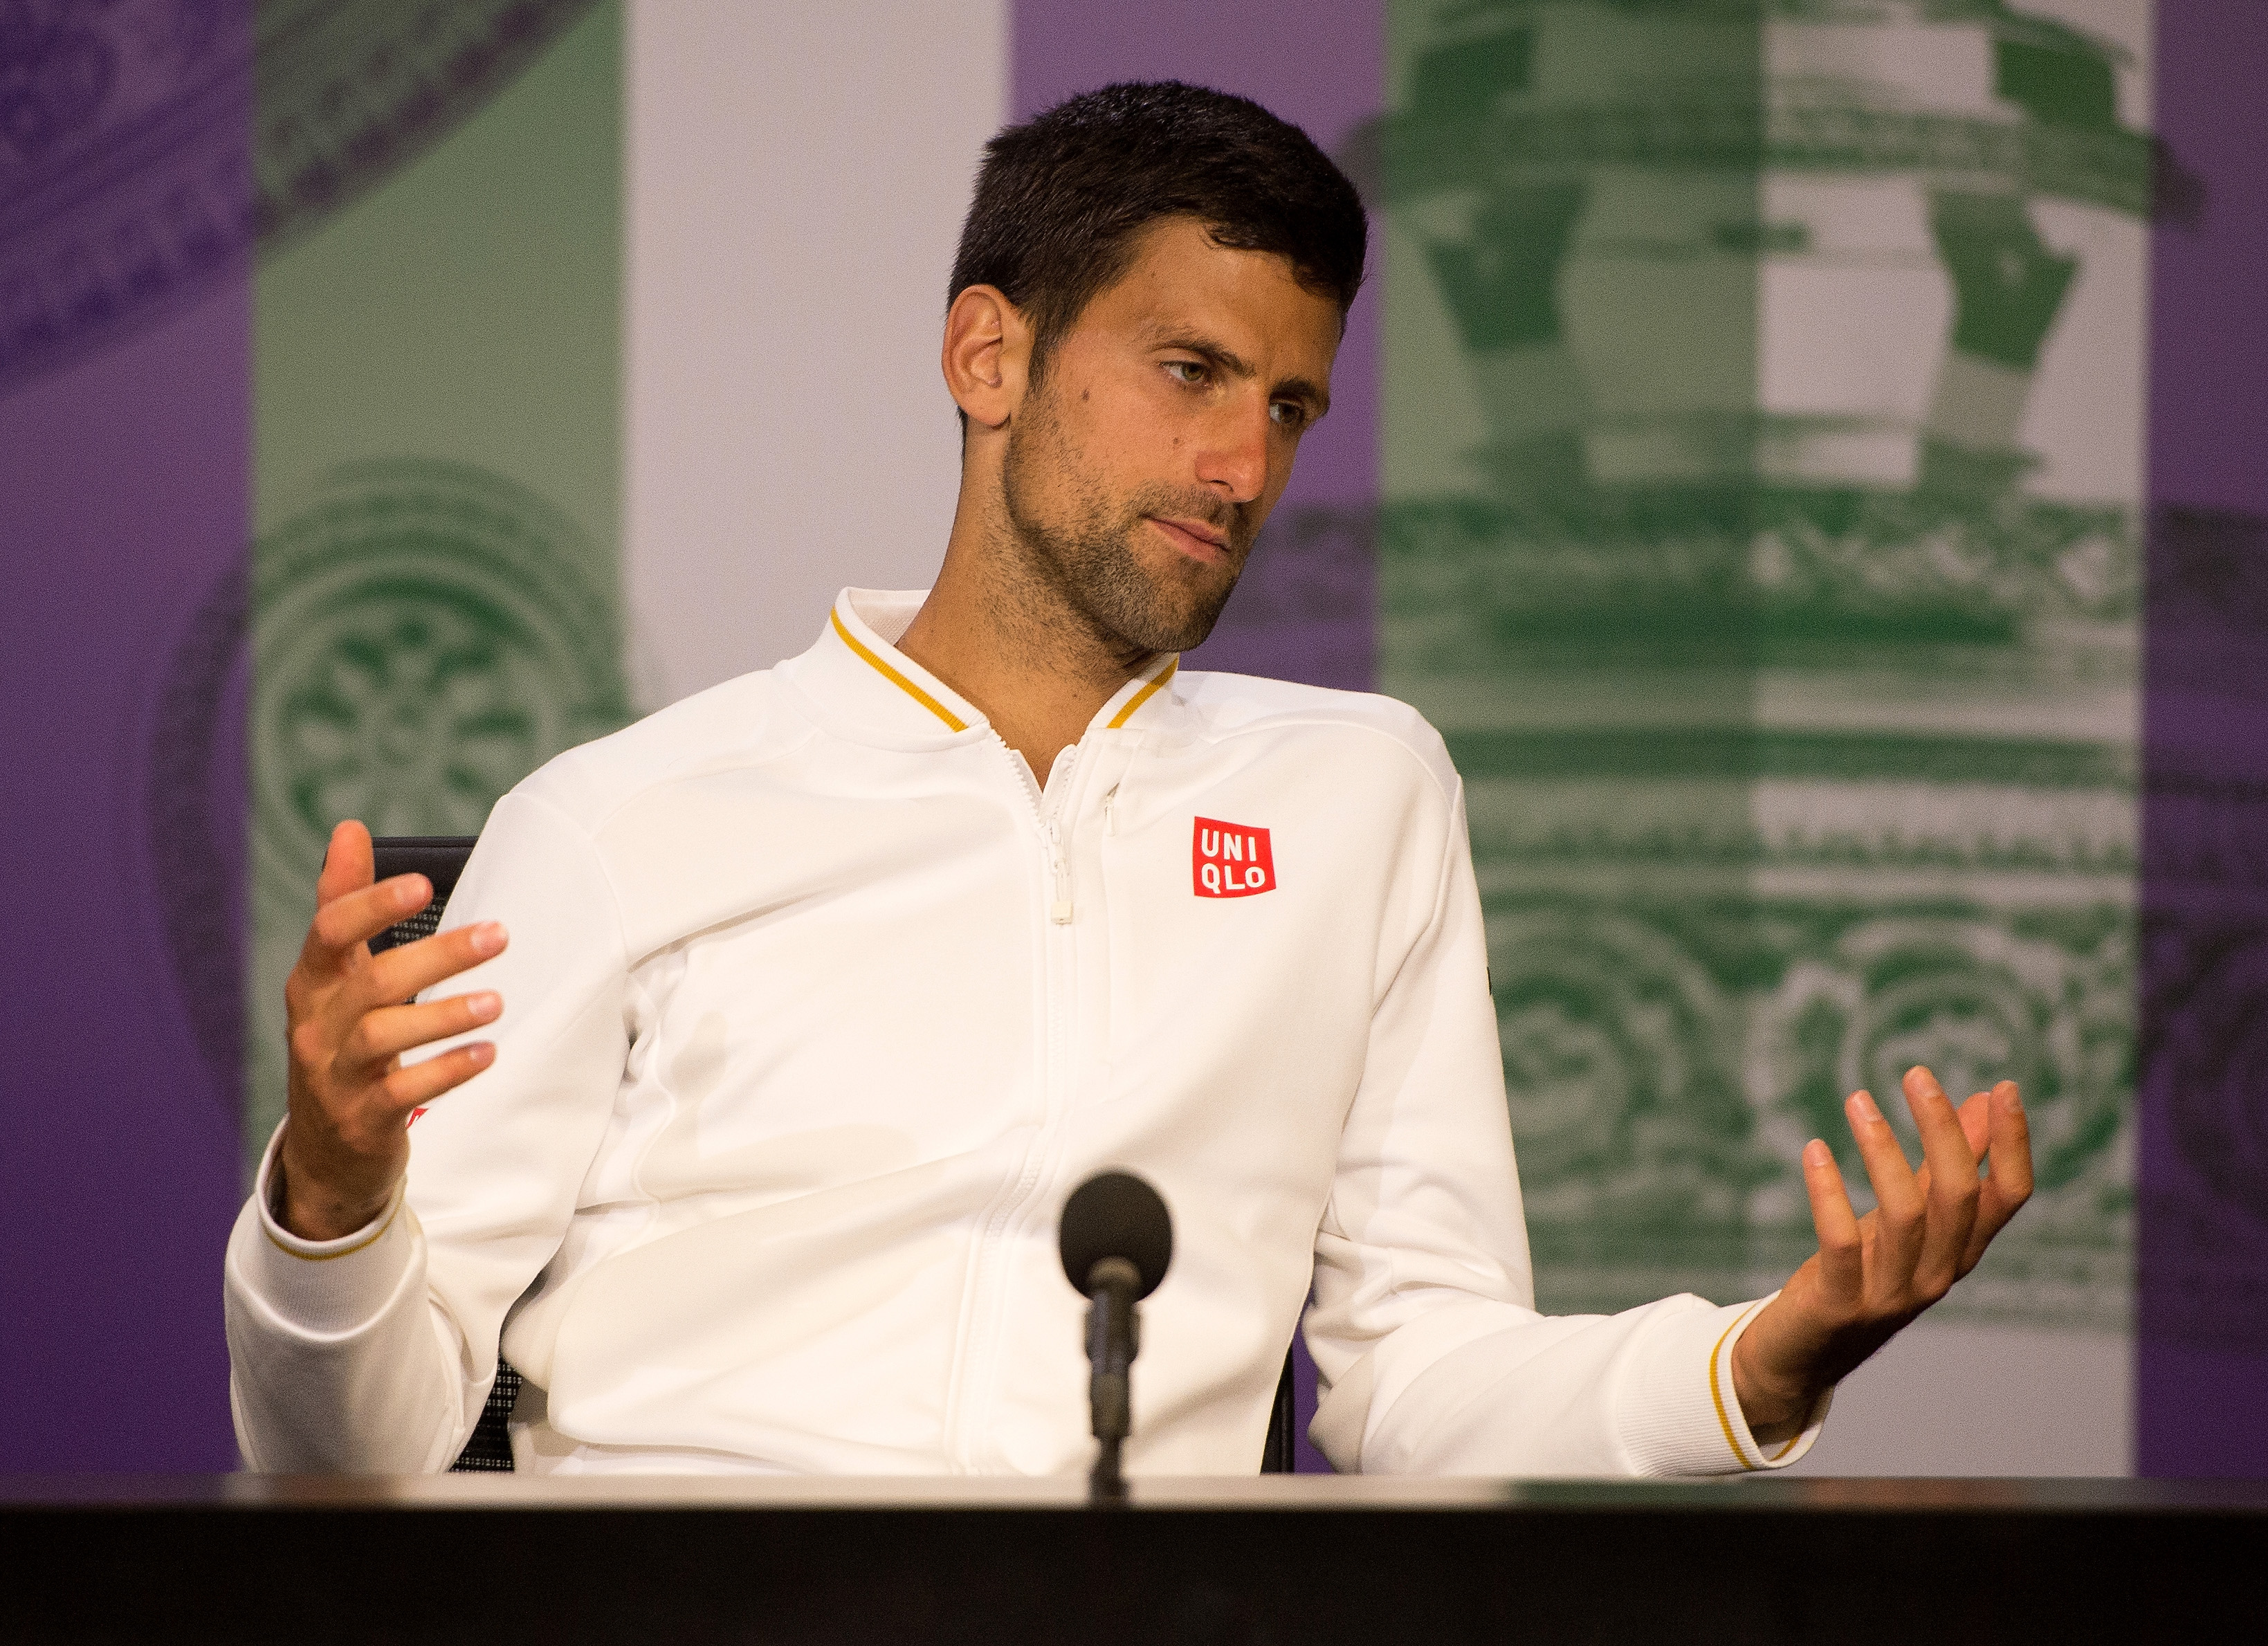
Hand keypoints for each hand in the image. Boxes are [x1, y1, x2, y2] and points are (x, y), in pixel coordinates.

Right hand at [275, 821, 508, 1240]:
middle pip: (373, 982)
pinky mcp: (362, 1119)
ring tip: (495, 1001)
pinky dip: (445, 1071)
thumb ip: (345, 903)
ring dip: (444, 1016)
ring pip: (383, 1036)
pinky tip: (486, 1054)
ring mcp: (335, 1076)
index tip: (422, 884)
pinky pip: (402, 1093)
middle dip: (438, 955)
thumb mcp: (336, 977)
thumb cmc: (341, 1042)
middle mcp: (317, 1026)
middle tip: (499, 934)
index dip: (372, 905)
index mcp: (312, 983)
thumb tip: (349, 829)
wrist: (324, 1148)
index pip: (329, 932)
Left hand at [1732, 1065, 2032, 1445]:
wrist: (1798, 1354)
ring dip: (1883, 1150)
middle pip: (1959, 1196)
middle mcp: (1936, 1276)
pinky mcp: (1839, 1304)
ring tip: (1856, 1099)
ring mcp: (1890, 1295)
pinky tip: (1814, 1151)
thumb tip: (1982, 1100)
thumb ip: (1942, 1166)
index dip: (2012, 1145)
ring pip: (1906, 1214)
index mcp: (1959, 1252)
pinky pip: (1840, 1243)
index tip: (2004, 1087)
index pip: (2008, 1198)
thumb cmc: (1858, 1274)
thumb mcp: (1906, 1218)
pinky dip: (1828, 1193)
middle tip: (1916, 1074)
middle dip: (1942, 1131)